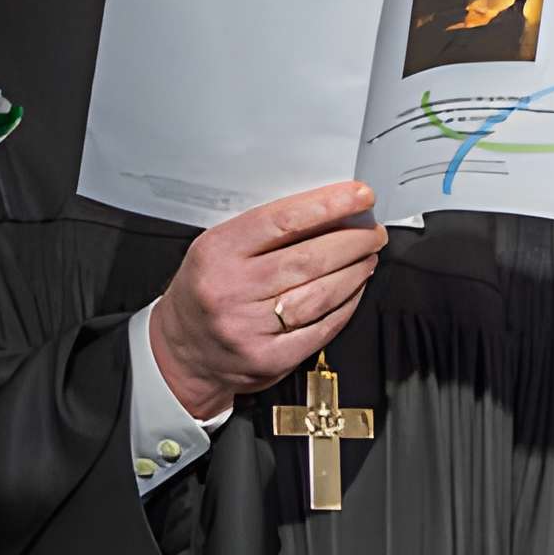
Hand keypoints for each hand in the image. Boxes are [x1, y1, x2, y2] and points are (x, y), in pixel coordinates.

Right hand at [146, 181, 387, 419]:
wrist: (181, 353)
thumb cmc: (206, 292)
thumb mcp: (219, 250)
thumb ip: (266, 231)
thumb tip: (329, 210)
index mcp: (217, 253)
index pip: (283, 221)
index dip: (328, 205)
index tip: (360, 197)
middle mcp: (231, 290)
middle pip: (310, 258)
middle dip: (353, 241)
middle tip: (372, 232)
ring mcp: (249, 327)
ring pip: (321, 293)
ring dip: (356, 271)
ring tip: (368, 257)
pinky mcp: (268, 357)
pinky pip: (322, 327)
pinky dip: (347, 304)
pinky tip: (355, 289)